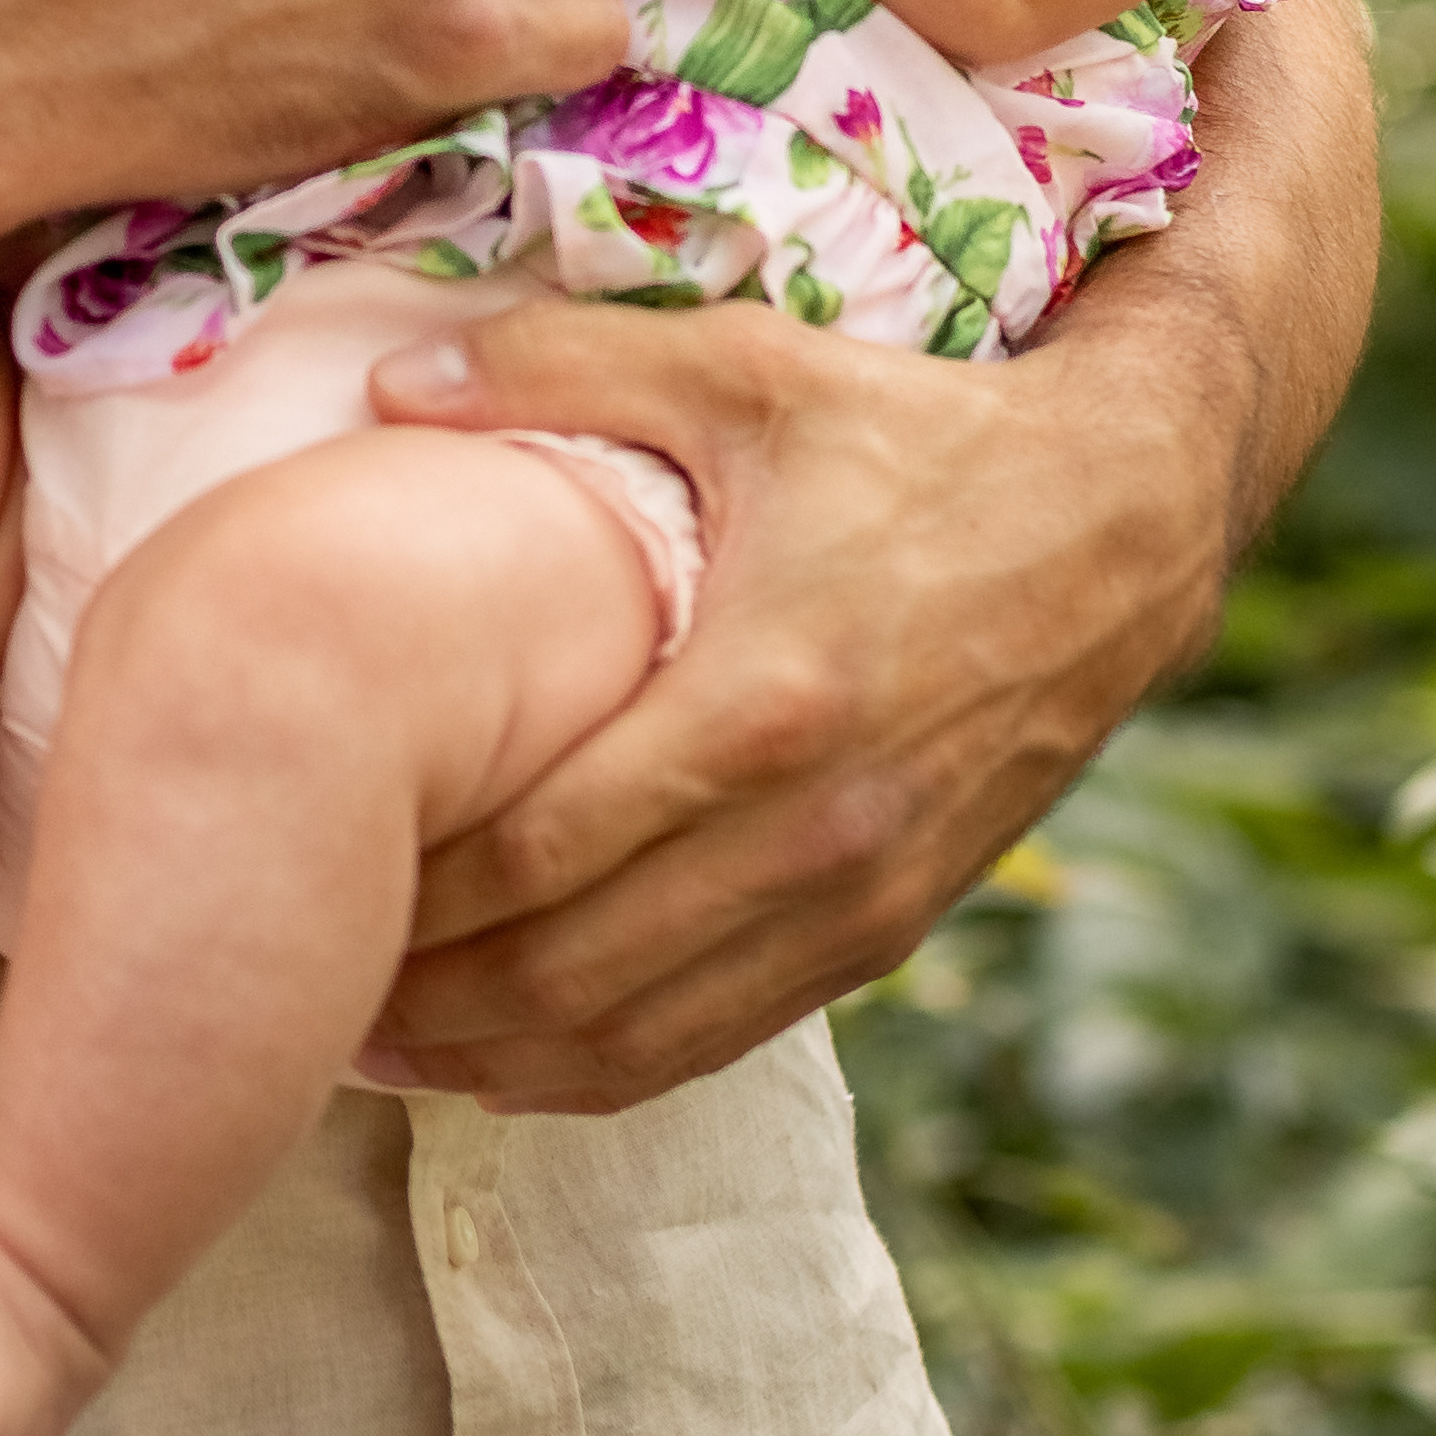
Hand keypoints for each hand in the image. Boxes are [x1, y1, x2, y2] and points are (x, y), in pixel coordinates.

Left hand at [350, 294, 1235, 1110]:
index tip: (306, 878)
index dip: (409, 891)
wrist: (1129, 516)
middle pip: (569, 974)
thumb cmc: (922, 432)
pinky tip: (510, 1055)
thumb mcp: (746, 369)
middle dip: (426, 1000)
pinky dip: (602, 1067)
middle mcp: (817, 832)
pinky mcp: (894, 931)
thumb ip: (560, 369)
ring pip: (640, 1040)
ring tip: (377, 1042)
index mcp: (763, 701)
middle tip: (307, 977)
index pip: (536, 851)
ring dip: (496, 1061)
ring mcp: (862, 899)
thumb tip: (386, 386)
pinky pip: (719, 1041)